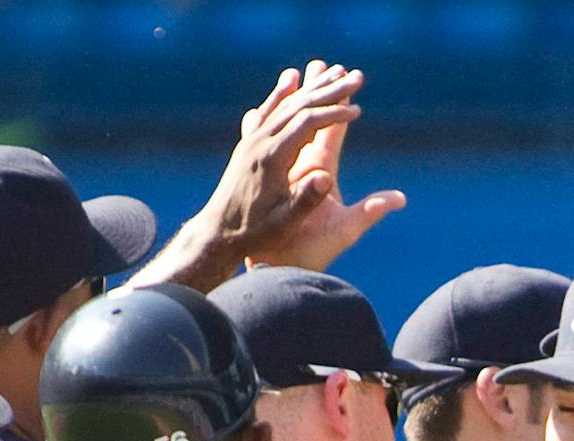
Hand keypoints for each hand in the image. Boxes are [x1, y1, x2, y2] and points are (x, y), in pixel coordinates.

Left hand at [189, 63, 376, 269]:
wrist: (216, 234)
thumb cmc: (254, 233)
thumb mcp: (284, 223)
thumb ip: (306, 201)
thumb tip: (326, 178)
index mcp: (272, 158)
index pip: (307, 123)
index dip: (333, 115)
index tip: (357, 112)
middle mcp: (260, 142)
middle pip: (298, 106)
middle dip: (329, 91)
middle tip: (355, 78)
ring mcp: (251, 141)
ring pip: (285, 104)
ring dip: (312, 88)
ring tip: (334, 73)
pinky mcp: (247, 145)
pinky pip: (268, 111)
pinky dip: (283, 93)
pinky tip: (291, 80)